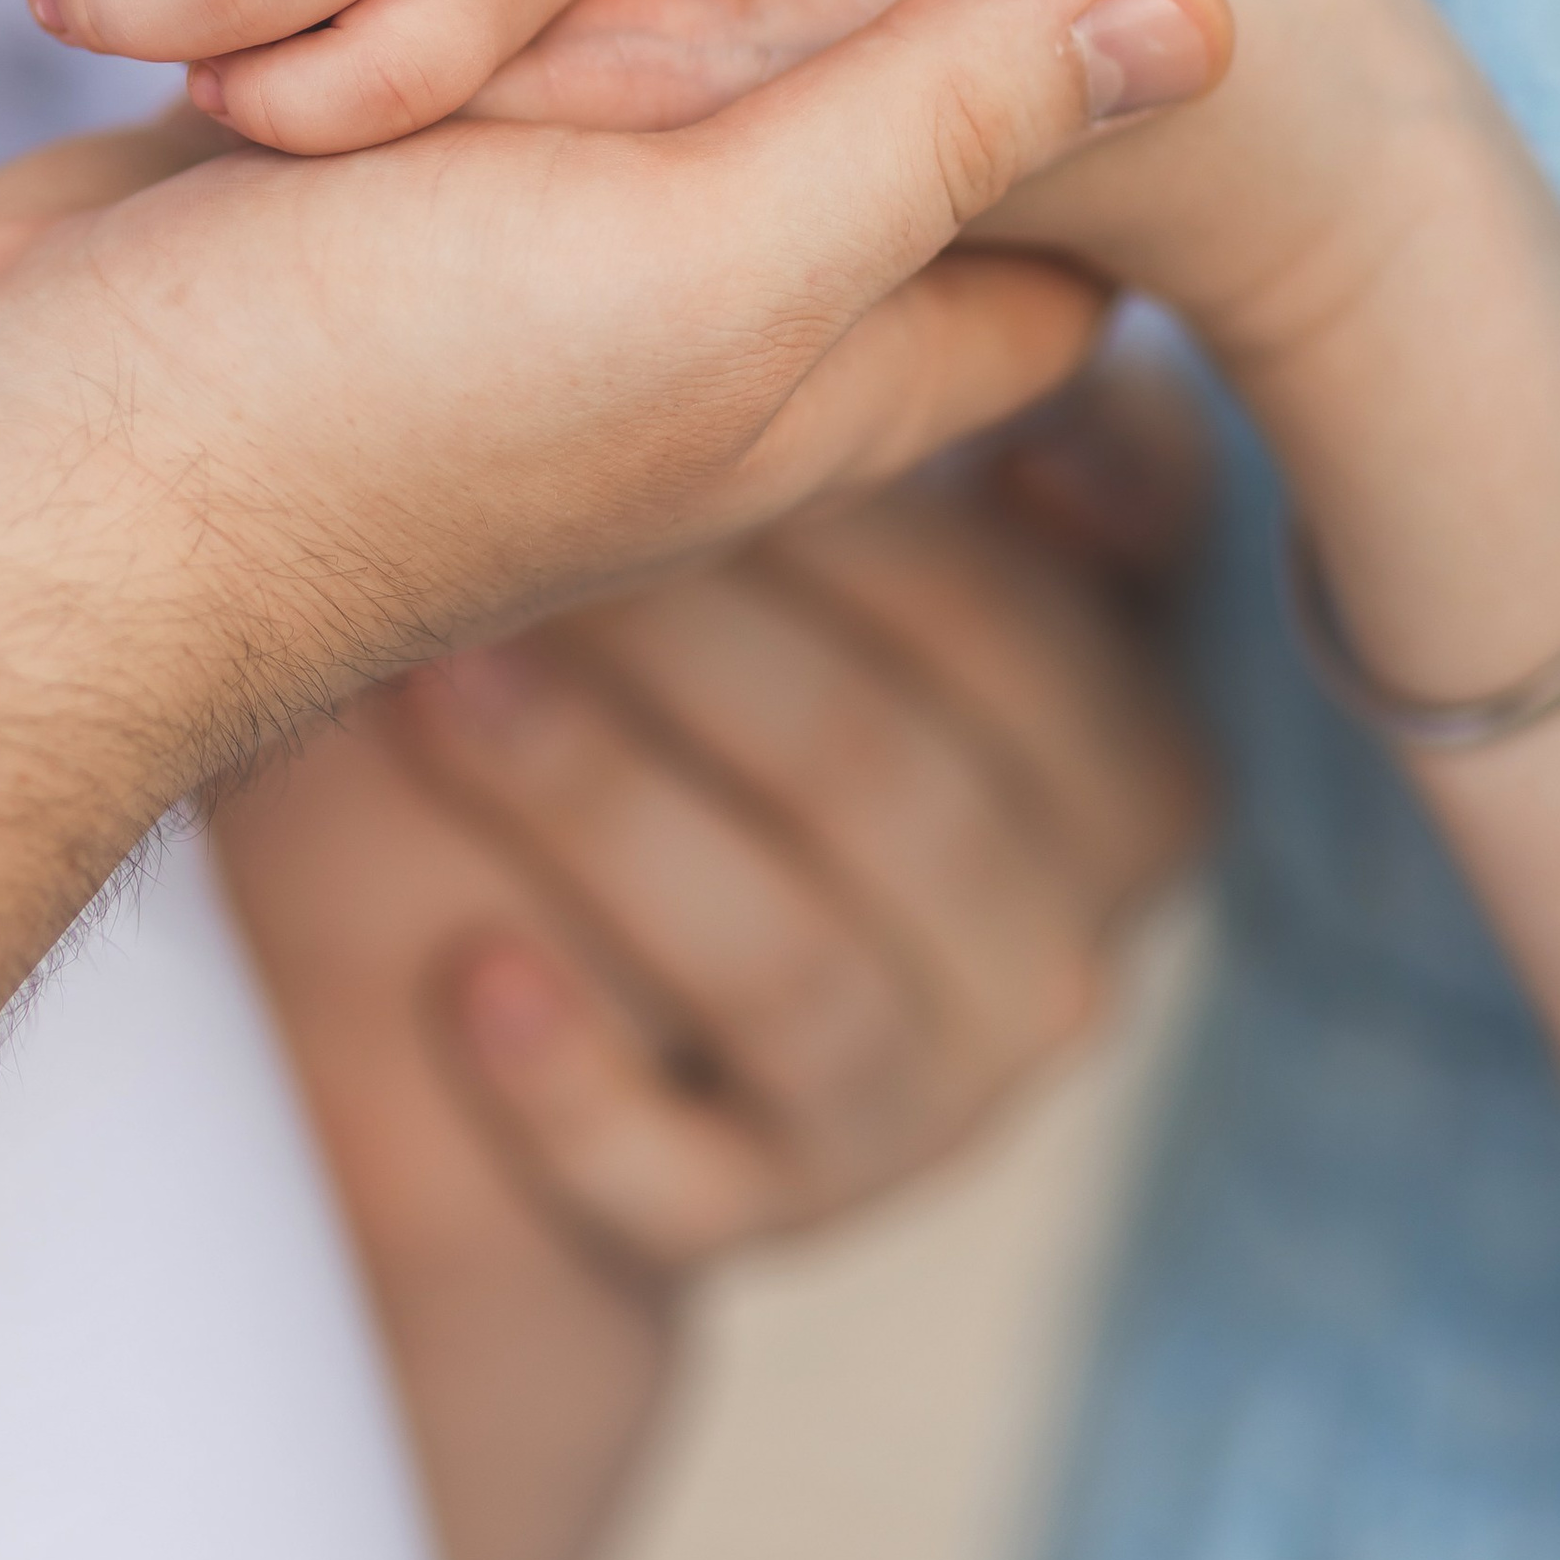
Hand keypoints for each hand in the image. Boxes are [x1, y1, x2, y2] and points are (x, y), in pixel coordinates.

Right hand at [0, 0, 1225, 743]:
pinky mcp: (336, 178)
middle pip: (825, 100)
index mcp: (808, 363)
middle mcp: (671, 308)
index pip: (1040, 252)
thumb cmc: (368, 402)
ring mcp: (494, 244)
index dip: (1091, 94)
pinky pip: (442, 9)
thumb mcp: (718, 259)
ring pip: (620, 28)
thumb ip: (940, 129)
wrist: (4, 495)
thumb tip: (1200, 22)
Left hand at [217, 438, 1203, 1559]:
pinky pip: (691, 1169)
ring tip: (435, 689)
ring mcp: (935, 1096)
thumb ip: (952, 414)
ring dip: (605, 815)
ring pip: (795, 961)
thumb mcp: (850, 537)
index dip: (864, 517)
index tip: (710, 421)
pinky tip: (471, 978)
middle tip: (503, 523)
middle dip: (686, 637)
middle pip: (889, 775)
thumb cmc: (711, 653)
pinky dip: (579, 1078)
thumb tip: (1036, 350)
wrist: (556, 955)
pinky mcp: (777, 1208)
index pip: (1028, 623)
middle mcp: (1066, 938)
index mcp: (1124, 753)